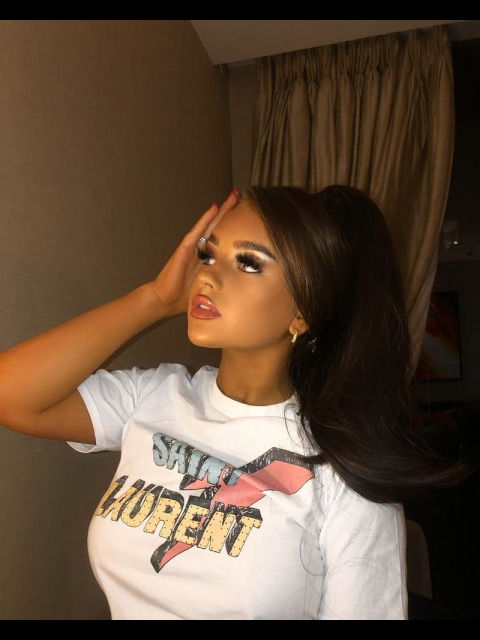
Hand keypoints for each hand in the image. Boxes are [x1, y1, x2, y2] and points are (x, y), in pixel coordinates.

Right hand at [151, 189, 238, 315]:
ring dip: (220, 210)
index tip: (248, 216)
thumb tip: (243, 291)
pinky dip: (205, 220)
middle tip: (240, 195)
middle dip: (229, 211)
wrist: (164, 300)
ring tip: (232, 196)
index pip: (224, 238)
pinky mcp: (184, 249)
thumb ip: (222, 286)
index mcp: (208, 258)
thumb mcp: (209, 290)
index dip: (235, 227)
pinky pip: (197, 232)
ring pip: (209, 225)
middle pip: (218, 226)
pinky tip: (213, 208)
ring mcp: (192, 247)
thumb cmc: (185, 297)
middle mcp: (201, 249)